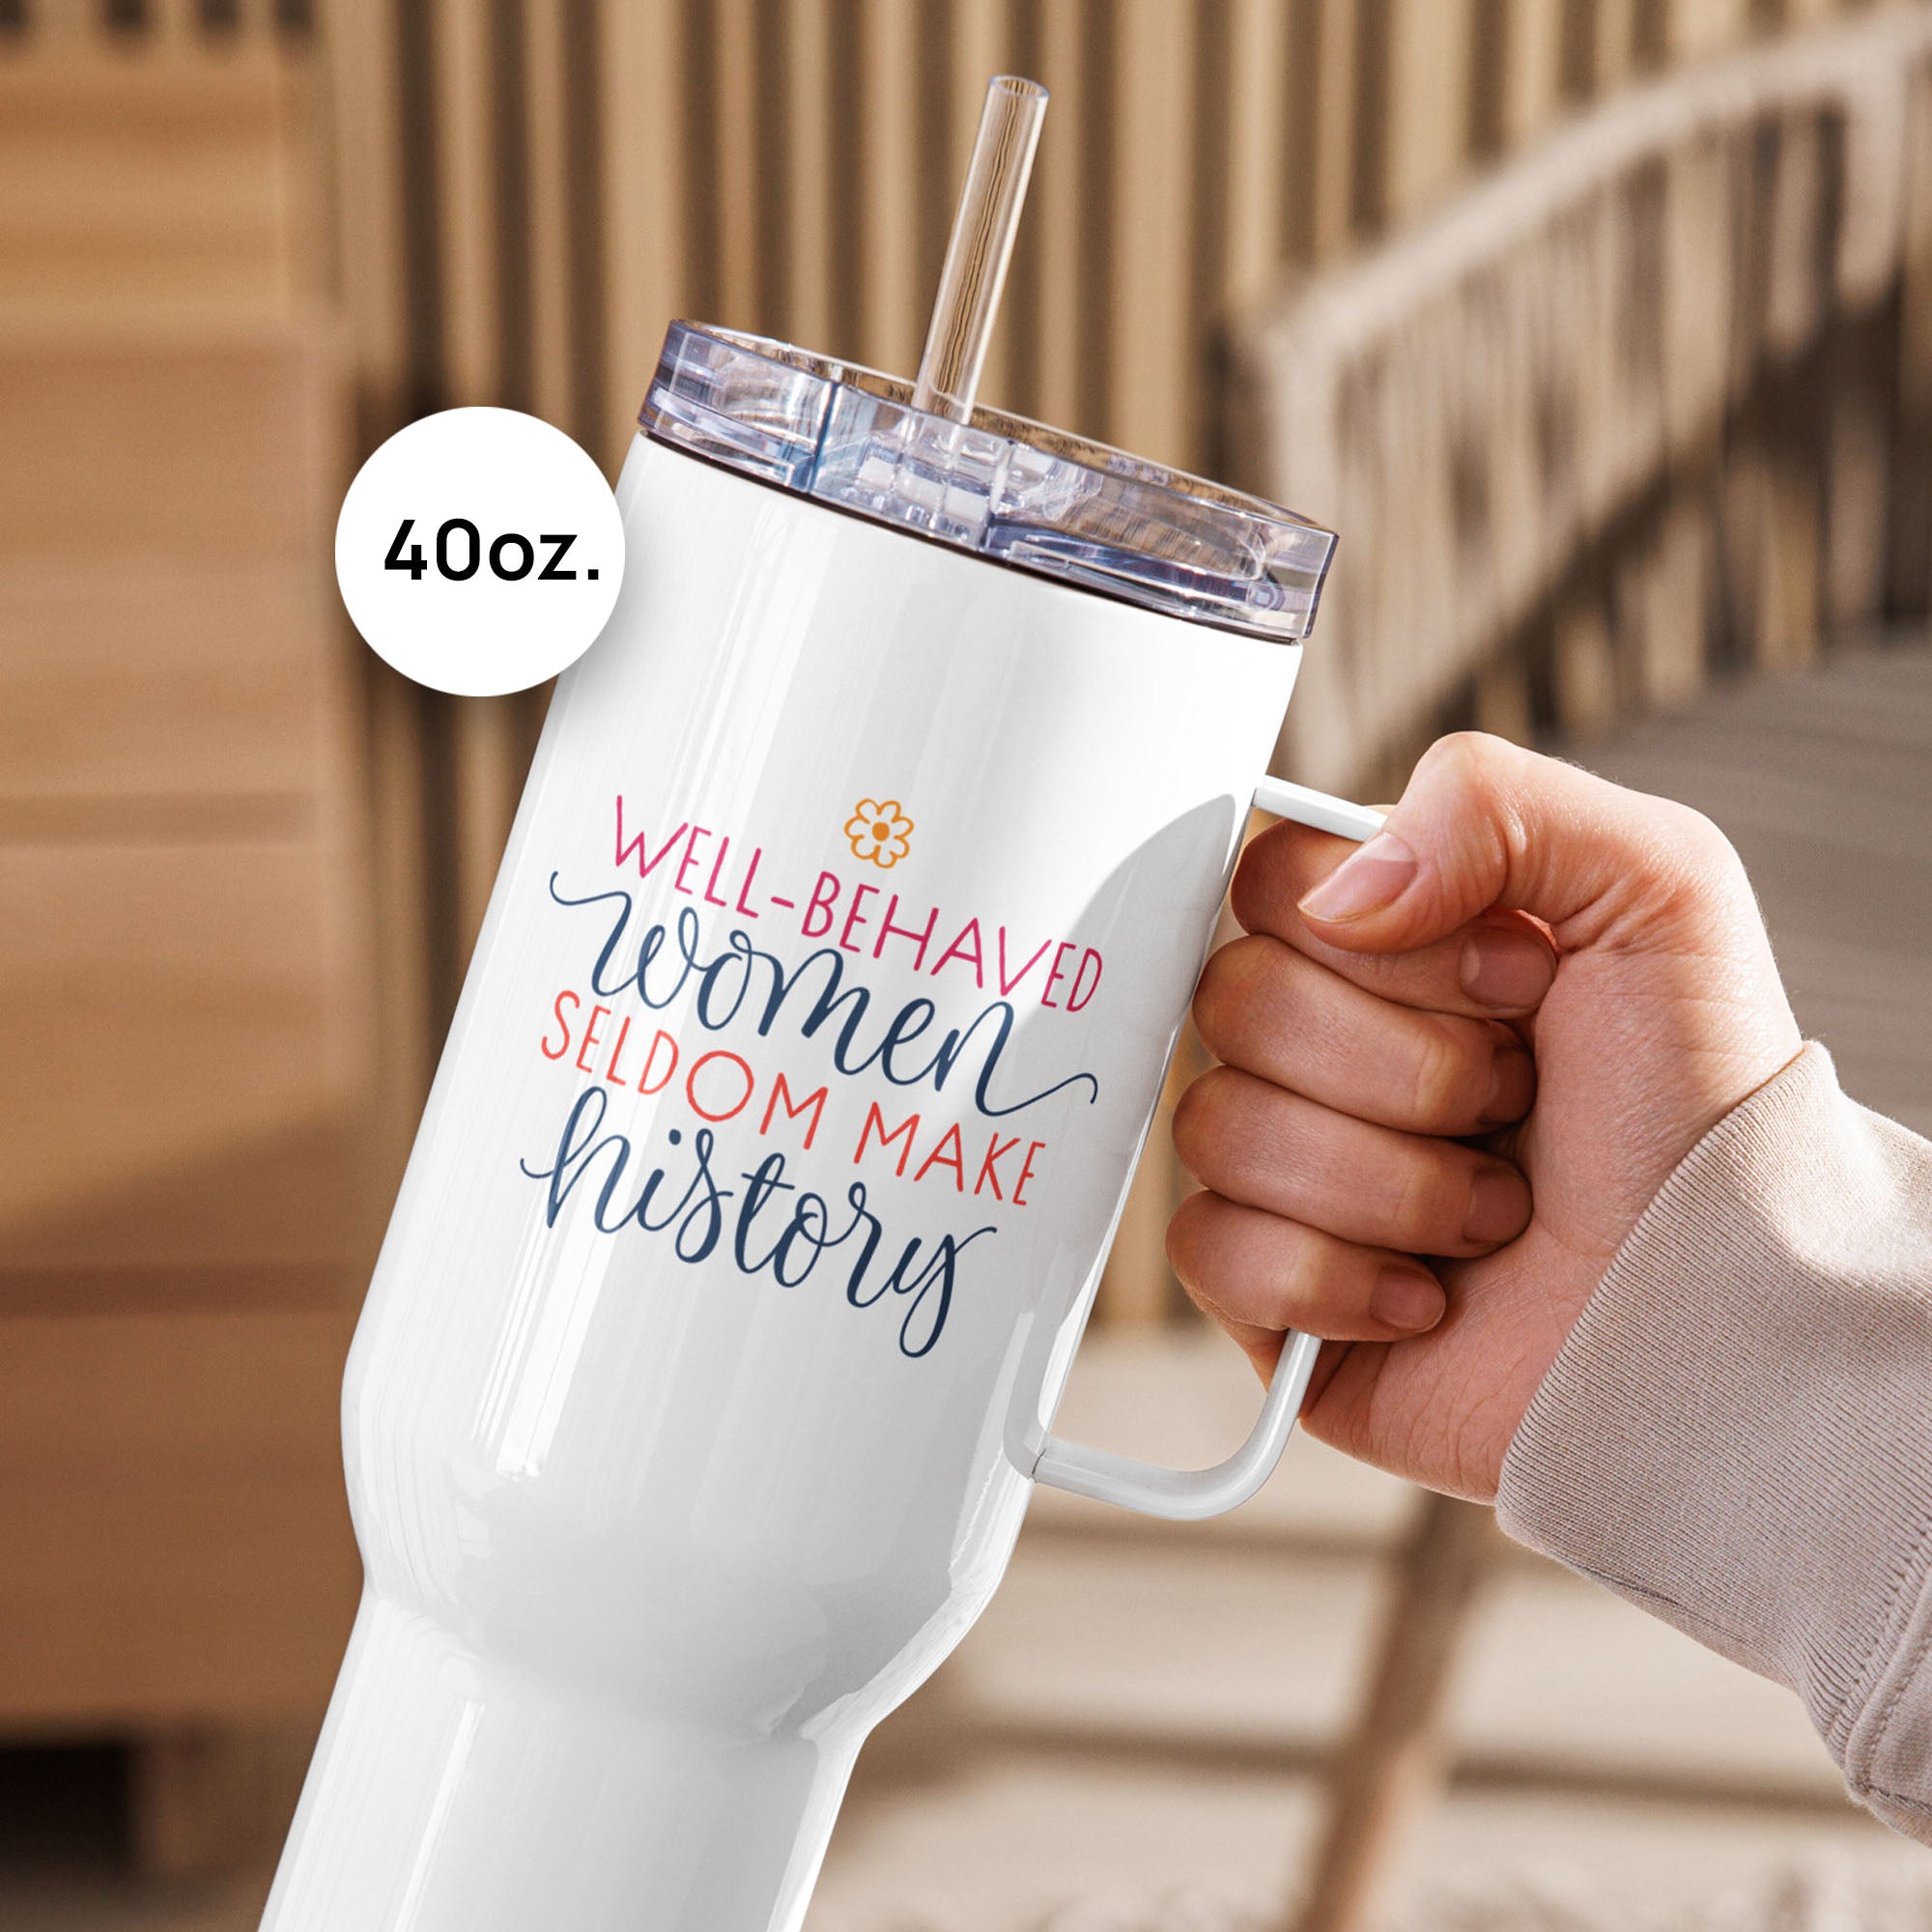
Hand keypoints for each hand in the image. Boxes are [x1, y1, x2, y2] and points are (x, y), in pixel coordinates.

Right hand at [1168, 733, 1802, 1500]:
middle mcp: (1319, 1041)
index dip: (1388, 941)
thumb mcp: (1656, 888)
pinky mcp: (1265, 1288)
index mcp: (1388, 936)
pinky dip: (1337, 1280)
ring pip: (1220, 1127)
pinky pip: (1211, 1249)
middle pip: (1234, 1000)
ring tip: (1496, 1212)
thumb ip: (1492, 802)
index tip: (1518, 981)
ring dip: (1396, 1185)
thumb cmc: (1696, 1110)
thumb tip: (1335, 896)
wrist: (1719, 1308)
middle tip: (1516, 1104)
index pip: (1269, 881)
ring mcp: (1283, 1164)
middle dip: (1409, 1069)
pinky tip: (1426, 1295)